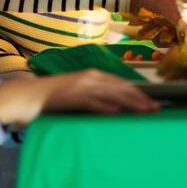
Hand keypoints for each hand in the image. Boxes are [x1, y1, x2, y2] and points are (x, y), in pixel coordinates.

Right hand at [0, 70, 157, 127]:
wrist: (31, 94)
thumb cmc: (57, 96)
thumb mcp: (81, 90)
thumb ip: (98, 95)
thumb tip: (118, 106)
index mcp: (94, 75)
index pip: (122, 83)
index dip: (138, 92)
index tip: (152, 101)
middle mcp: (91, 77)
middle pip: (121, 88)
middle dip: (140, 99)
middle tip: (155, 109)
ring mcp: (82, 87)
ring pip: (111, 94)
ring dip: (130, 103)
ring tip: (144, 111)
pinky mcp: (72, 97)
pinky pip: (91, 102)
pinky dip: (104, 107)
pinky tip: (115, 113)